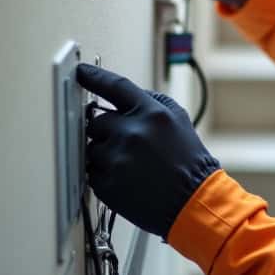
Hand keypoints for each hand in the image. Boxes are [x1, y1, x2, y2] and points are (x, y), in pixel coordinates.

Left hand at [76, 63, 220, 238]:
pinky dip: (104, 175)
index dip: (94, 77)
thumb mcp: (178, 121)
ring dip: (105, 155)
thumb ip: (150, 103)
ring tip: (131, 166)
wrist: (193, 202)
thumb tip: (119, 97)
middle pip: (96, 122)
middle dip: (106, 132)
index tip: (82, 72)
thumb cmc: (188, 164)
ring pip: (91, 148)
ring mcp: (117, 159)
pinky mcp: (107, 183)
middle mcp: (132, 133)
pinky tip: (126, 179)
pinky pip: (91, 171)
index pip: (114, 86)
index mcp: (151, 114)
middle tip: (128, 147)